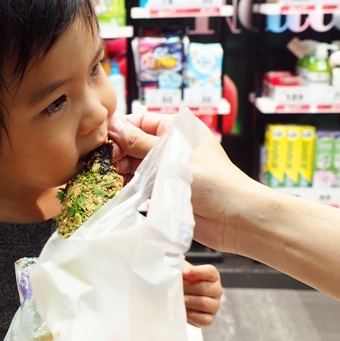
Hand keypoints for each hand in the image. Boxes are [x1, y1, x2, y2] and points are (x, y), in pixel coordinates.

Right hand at [110, 112, 266, 254]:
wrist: (235, 219)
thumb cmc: (213, 182)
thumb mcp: (173, 157)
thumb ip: (141, 143)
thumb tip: (115, 126)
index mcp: (177, 129)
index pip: (140, 121)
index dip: (121, 130)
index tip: (104, 142)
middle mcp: (171, 146)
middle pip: (134, 144)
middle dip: (118, 153)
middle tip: (106, 165)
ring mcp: (167, 169)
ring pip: (135, 166)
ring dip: (121, 172)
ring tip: (110, 180)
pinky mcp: (165, 191)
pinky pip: (141, 185)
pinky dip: (129, 188)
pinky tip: (118, 192)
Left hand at [182, 262, 221, 326]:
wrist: (180, 298)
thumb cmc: (182, 282)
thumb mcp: (182, 272)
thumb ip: (180, 268)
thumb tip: (177, 271)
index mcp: (212, 276)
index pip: (210, 272)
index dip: (197, 272)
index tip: (183, 272)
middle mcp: (217, 290)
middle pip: (204, 288)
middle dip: (187, 288)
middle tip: (175, 287)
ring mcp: (215, 305)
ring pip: (203, 303)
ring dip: (188, 301)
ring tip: (179, 299)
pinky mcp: (209, 318)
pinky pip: (203, 319)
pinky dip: (191, 315)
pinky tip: (183, 310)